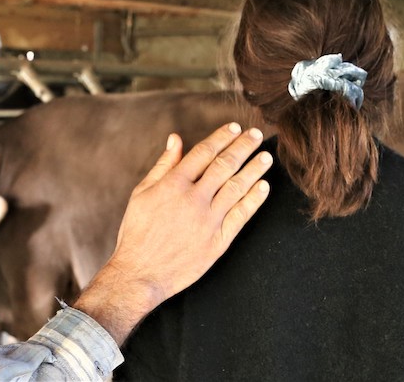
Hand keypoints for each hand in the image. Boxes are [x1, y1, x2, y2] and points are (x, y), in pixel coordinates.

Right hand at [74, 123, 271, 343]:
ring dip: (254, 169)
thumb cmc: (137, 232)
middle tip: (257, 135)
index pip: (204, 152)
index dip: (222, 137)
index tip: (236, 128)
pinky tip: (264, 186)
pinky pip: (241, 215)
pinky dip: (254, 199)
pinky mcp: (218, 241)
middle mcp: (193, 199)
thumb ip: (163, 165)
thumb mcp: (142, 194)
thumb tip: (176, 139)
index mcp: (173, 184)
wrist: (140, 274)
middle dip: (243, 147)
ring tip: (266, 157)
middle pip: (225, 165)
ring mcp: (208, 220)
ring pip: (237, 187)